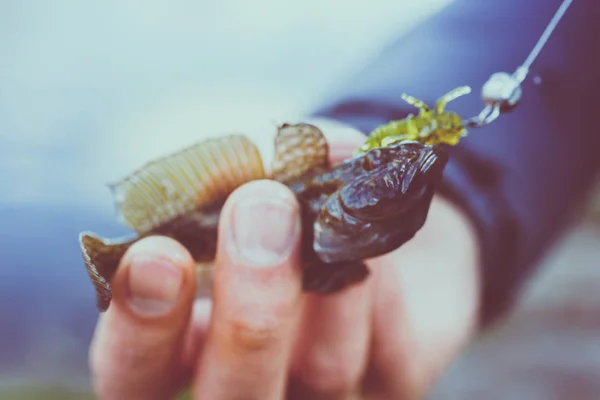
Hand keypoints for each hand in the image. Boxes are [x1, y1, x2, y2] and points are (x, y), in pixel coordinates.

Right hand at [89, 127, 481, 399]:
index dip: (141, 330)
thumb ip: (227, 188)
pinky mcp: (396, 378)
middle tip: (257, 211)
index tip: (156, 254)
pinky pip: (392, 345)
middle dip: (247, 311)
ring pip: (324, 372)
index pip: (139, 376)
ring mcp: (327, 396)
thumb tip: (242, 161)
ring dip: (328, 282)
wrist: (369, 220)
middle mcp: (254, 389)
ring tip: (331, 203)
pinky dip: (383, 279)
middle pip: (236, 398)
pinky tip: (373, 217)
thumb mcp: (239, 197)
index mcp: (190, 358)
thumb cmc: (279, 212)